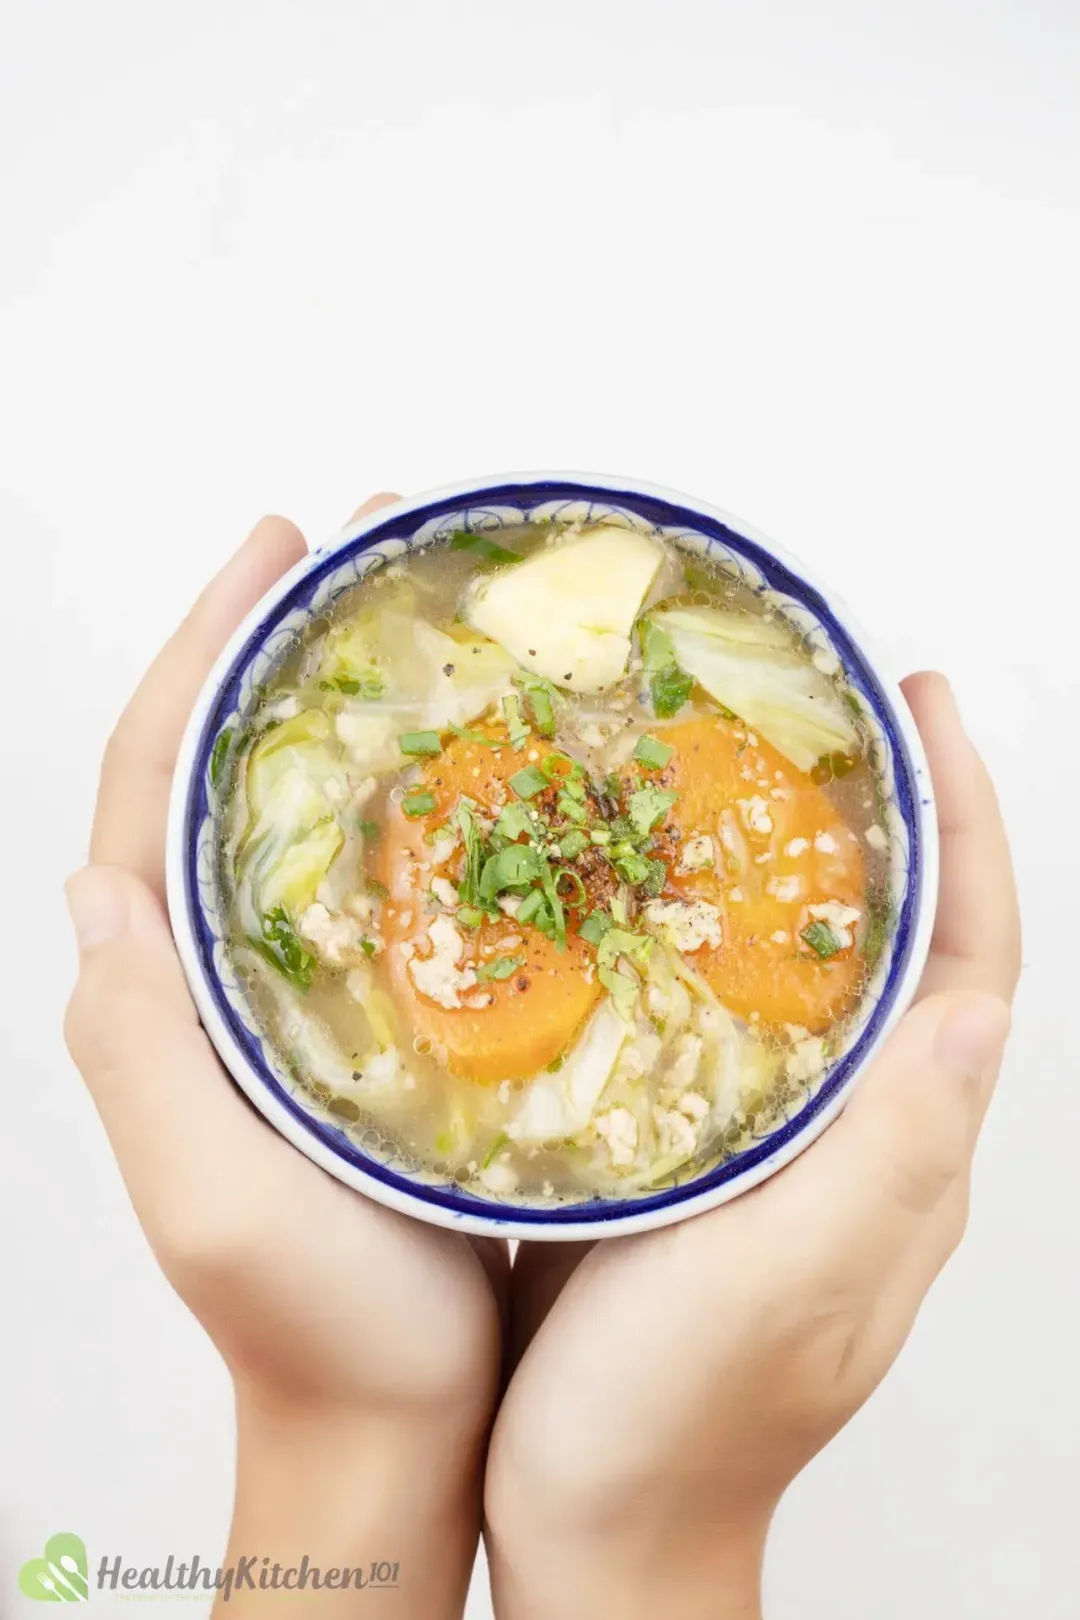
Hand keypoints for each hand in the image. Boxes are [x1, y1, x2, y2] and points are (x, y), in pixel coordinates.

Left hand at [64, 501, 505, 1617]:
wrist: (408, 1421)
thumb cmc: (316, 1328)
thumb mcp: (212, 1204)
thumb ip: (143, 1057)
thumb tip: (97, 889)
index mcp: (172, 993)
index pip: (157, 784)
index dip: (205, 654)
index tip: (276, 551)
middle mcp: (232, 975)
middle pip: (238, 770)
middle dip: (288, 644)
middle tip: (370, 548)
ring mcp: (314, 992)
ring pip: (326, 814)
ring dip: (367, 708)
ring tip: (439, 623)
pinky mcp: (395, 1021)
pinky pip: (405, 884)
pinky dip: (440, 804)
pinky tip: (507, 766)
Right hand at [485, 674, 1019, 1619]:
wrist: (592, 1526)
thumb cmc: (677, 1428)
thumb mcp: (784, 1294)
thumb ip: (881, 1165)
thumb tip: (970, 1014)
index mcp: (899, 1160)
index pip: (969, 963)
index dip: (962, 831)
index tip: (920, 714)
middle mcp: (859, 1141)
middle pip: (904, 949)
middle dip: (887, 820)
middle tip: (824, 712)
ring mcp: (782, 1150)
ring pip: (815, 974)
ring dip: (797, 863)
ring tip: (734, 767)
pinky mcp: (700, 1157)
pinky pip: (729, 1020)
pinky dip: (707, 937)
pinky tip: (641, 892)